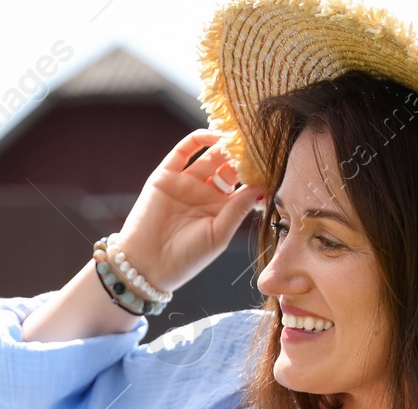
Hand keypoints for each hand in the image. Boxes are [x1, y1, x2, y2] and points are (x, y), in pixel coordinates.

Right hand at [115, 130, 262, 293]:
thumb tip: (262, 187)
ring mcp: (185, 183)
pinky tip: (214, 135)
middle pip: (228, 166)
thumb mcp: (218, 235)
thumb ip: (238, 209)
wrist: (146, 265)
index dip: (255, 173)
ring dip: (225, 145)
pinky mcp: (165, 176)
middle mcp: (204, 194)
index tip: (270, 162)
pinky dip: (199, 139)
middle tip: (256, 143)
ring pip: (210, 156)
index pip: (243, 184)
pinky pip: (183, 151)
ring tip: (239, 136)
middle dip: (242, 155)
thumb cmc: (186, 258)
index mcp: (220, 209)